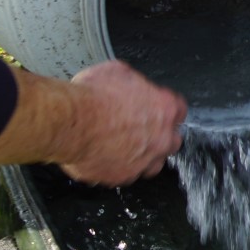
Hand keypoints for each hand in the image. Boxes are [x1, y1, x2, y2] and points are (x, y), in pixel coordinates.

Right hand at [60, 61, 186, 184]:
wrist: (70, 122)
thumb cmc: (91, 97)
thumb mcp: (118, 72)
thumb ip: (134, 83)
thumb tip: (131, 84)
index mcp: (164, 108)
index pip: (178, 110)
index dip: (164, 108)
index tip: (155, 108)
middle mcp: (160, 138)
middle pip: (171, 139)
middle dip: (159, 135)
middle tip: (139, 128)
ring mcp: (143, 161)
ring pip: (153, 163)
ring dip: (143, 155)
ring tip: (124, 146)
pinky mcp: (122, 176)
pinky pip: (126, 174)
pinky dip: (118, 167)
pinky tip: (106, 157)